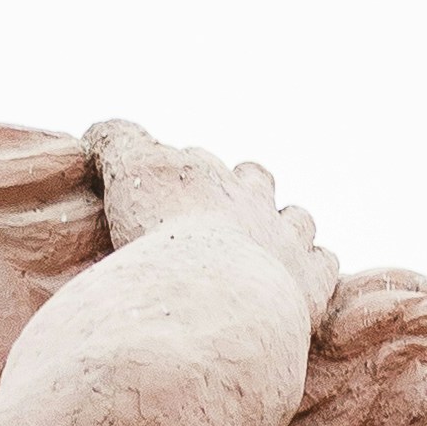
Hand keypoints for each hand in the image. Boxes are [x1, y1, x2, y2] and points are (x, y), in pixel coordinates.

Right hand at [85, 121, 337, 331]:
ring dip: (285, 225)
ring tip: (267, 246)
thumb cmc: (163, 236)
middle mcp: (252, 197)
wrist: (216, 295)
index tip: (165, 196)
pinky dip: (313, 266)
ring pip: (297, 217)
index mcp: (206, 174)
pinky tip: (298, 280)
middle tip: (218, 218)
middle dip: (239, 189)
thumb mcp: (129, 171)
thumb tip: (103, 130)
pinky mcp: (312, 281)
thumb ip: (117, 141)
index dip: (180, 176)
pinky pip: (323, 263)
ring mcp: (287, 239)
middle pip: (252, 178)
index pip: (194, 162)